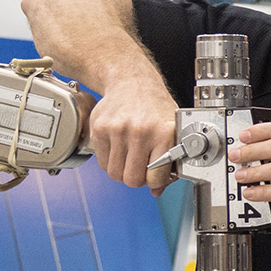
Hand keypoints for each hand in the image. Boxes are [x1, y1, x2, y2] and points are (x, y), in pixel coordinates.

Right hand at [88, 78, 178, 194]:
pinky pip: (102, 162)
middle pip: (132, 179)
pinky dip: (110, 160)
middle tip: (141, 167)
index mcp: (164, 132)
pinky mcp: (99, 129)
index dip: (155, 181)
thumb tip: (157, 190)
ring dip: (122, 170)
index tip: (155, 175)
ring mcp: (117, 130)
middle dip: (137, 178)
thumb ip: (169, 162)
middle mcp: (140, 131)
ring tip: (130, 155)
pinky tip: (119, 146)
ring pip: (115, 174)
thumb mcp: (172, 130)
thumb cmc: (154, 107)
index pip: (155, 177)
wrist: (131, 81)